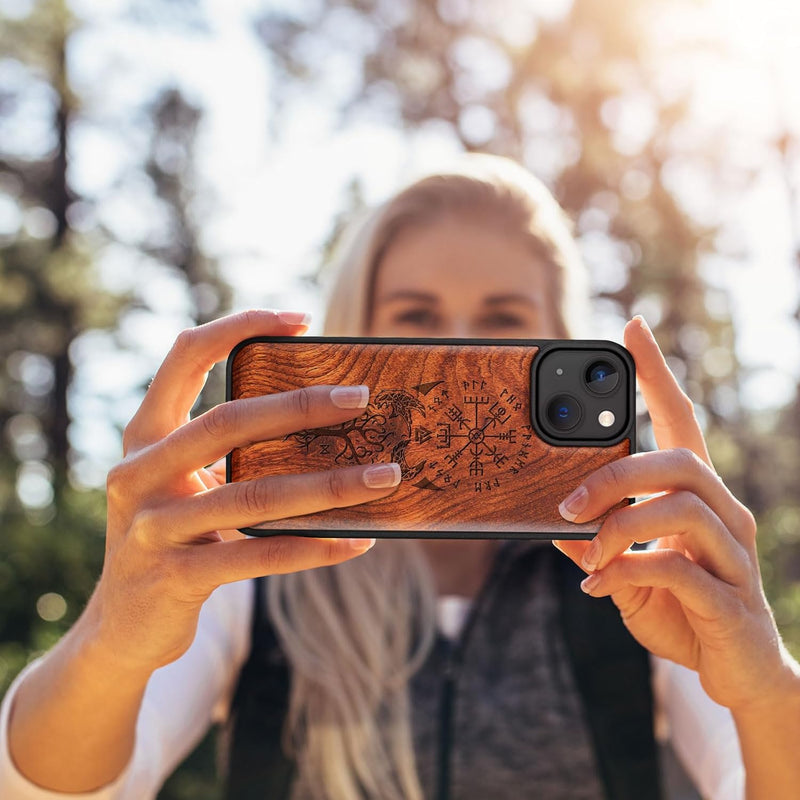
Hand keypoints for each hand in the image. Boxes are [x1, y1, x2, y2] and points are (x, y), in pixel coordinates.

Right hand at [88, 310, 400, 674]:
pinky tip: (358, 541)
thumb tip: (325, 421)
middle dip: (300, 407)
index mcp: (145, 435)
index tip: (301, 319)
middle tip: (361, 398)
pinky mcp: (175, 577)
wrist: (122, 626)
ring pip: (254, 495)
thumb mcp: (186, 484)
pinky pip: (258, 556)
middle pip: (227, 422)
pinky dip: (314, 547)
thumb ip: (229, 452)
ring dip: (330, 485)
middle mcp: (139, 473)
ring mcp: (152, 527)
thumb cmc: (174, 536)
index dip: (239, 327)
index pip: (185, 356)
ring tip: (385, 476)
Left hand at [553, 316, 796, 713]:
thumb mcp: (626, 571)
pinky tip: (600, 586)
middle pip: (679, 461)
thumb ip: (597, 545)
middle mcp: (724, 514)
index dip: (657, 374)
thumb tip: (554, 526)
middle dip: (615, 475)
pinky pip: (679, 569)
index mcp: (696, 497)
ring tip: (586, 551)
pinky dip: (629, 571)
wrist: (736, 672)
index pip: (681, 420)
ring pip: (682, 508)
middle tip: (566, 505)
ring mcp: (734, 556)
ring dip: (619, 526)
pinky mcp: (731, 600)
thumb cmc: (680, 609)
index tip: (632, 328)